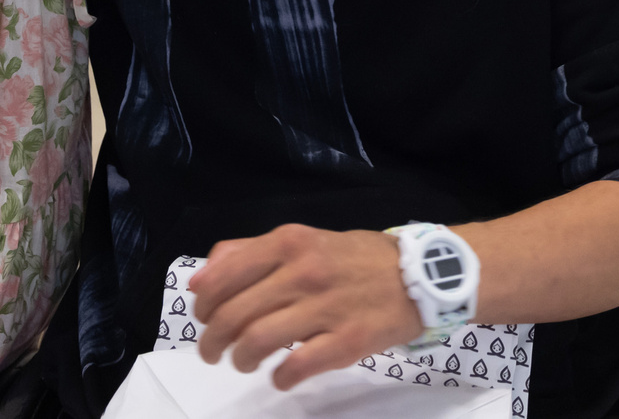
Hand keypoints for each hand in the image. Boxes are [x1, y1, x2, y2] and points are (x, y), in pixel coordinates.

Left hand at [189, 225, 423, 389]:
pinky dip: (279, 378)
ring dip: (240, 359)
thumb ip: (248, 252)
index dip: (204, 305)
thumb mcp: (302, 240)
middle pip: (235, 313)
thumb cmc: (354, 260)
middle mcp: (304, 270)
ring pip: (258, 340)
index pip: (224, 275)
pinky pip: (297, 366)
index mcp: (289, 242)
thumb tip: (199, 280)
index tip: (204, 319)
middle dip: (213, 341)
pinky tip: (280, 376)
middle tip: (214, 353)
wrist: (419, 276)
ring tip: (244, 363)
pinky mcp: (348, 340)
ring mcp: (327, 307)